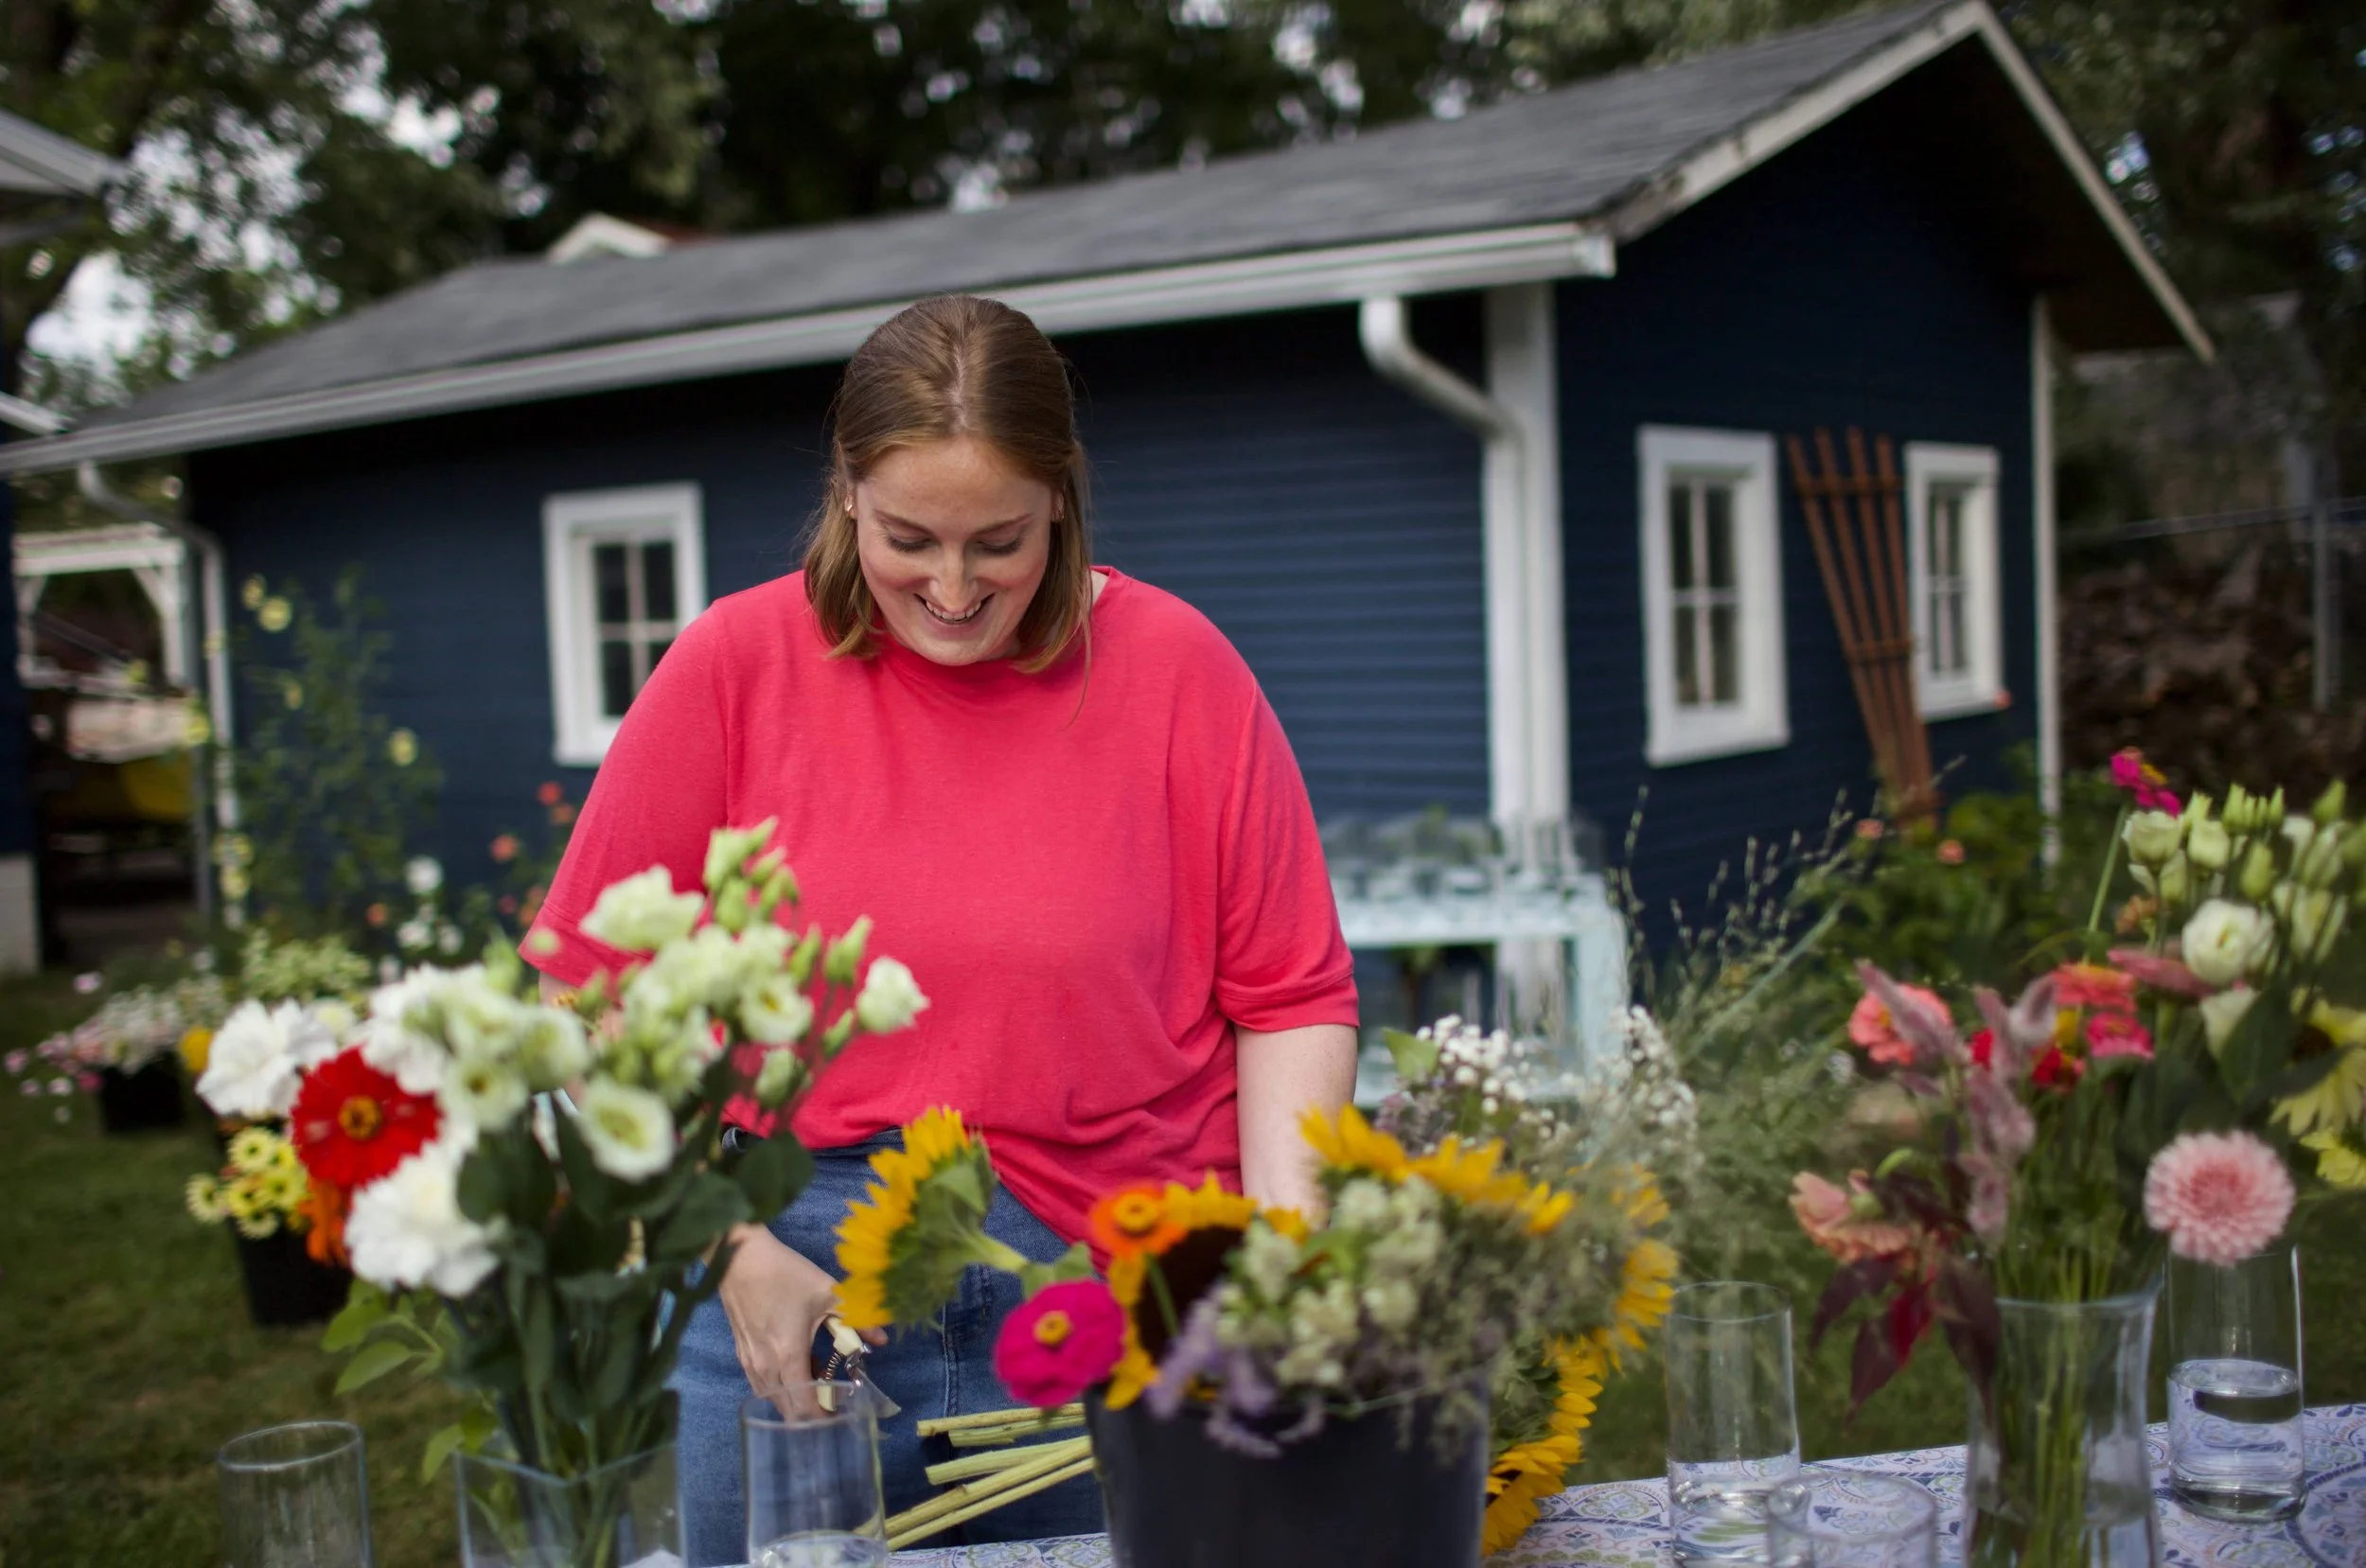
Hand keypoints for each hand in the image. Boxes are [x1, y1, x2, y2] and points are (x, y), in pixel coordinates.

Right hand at [717, 1223, 885, 1415]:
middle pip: (787, 1411)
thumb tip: (881, 1339)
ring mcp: (750, 1363)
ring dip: (796, 1399)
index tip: (843, 1416)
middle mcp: (765, 1368)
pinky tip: (799, 1367)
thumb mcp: (827, 1293)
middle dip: (811, 1415)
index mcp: (788, 1357)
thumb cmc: (784, 1274)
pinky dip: (782, 1386)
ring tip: (820, 1383)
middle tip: (835, 1404)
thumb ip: (856, 1320)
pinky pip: (763, 1384)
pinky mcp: (742, 1354)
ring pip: (773, 1399)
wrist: (739, 1257)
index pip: (805, 1408)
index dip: (824, 1418)